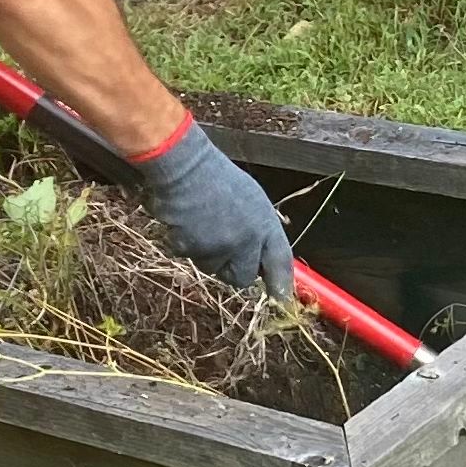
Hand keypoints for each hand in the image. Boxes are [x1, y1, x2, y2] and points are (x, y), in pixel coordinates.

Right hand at [135, 117, 294, 299]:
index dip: (281, 284)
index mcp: (264, 223)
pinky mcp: (192, 248)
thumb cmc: (217, 177)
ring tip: (201, 224)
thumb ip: (258, 231)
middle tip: (222, 249)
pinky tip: (185, 222)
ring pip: (212, 268)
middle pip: (242, 277)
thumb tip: (261, 261)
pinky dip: (184, 244)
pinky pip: (188, 257)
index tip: (281, 300)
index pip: (280, 262)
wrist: (186, 166)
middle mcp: (246, 239)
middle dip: (232, 269)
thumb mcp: (251, 199)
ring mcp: (219, 245)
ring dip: (206, 255)